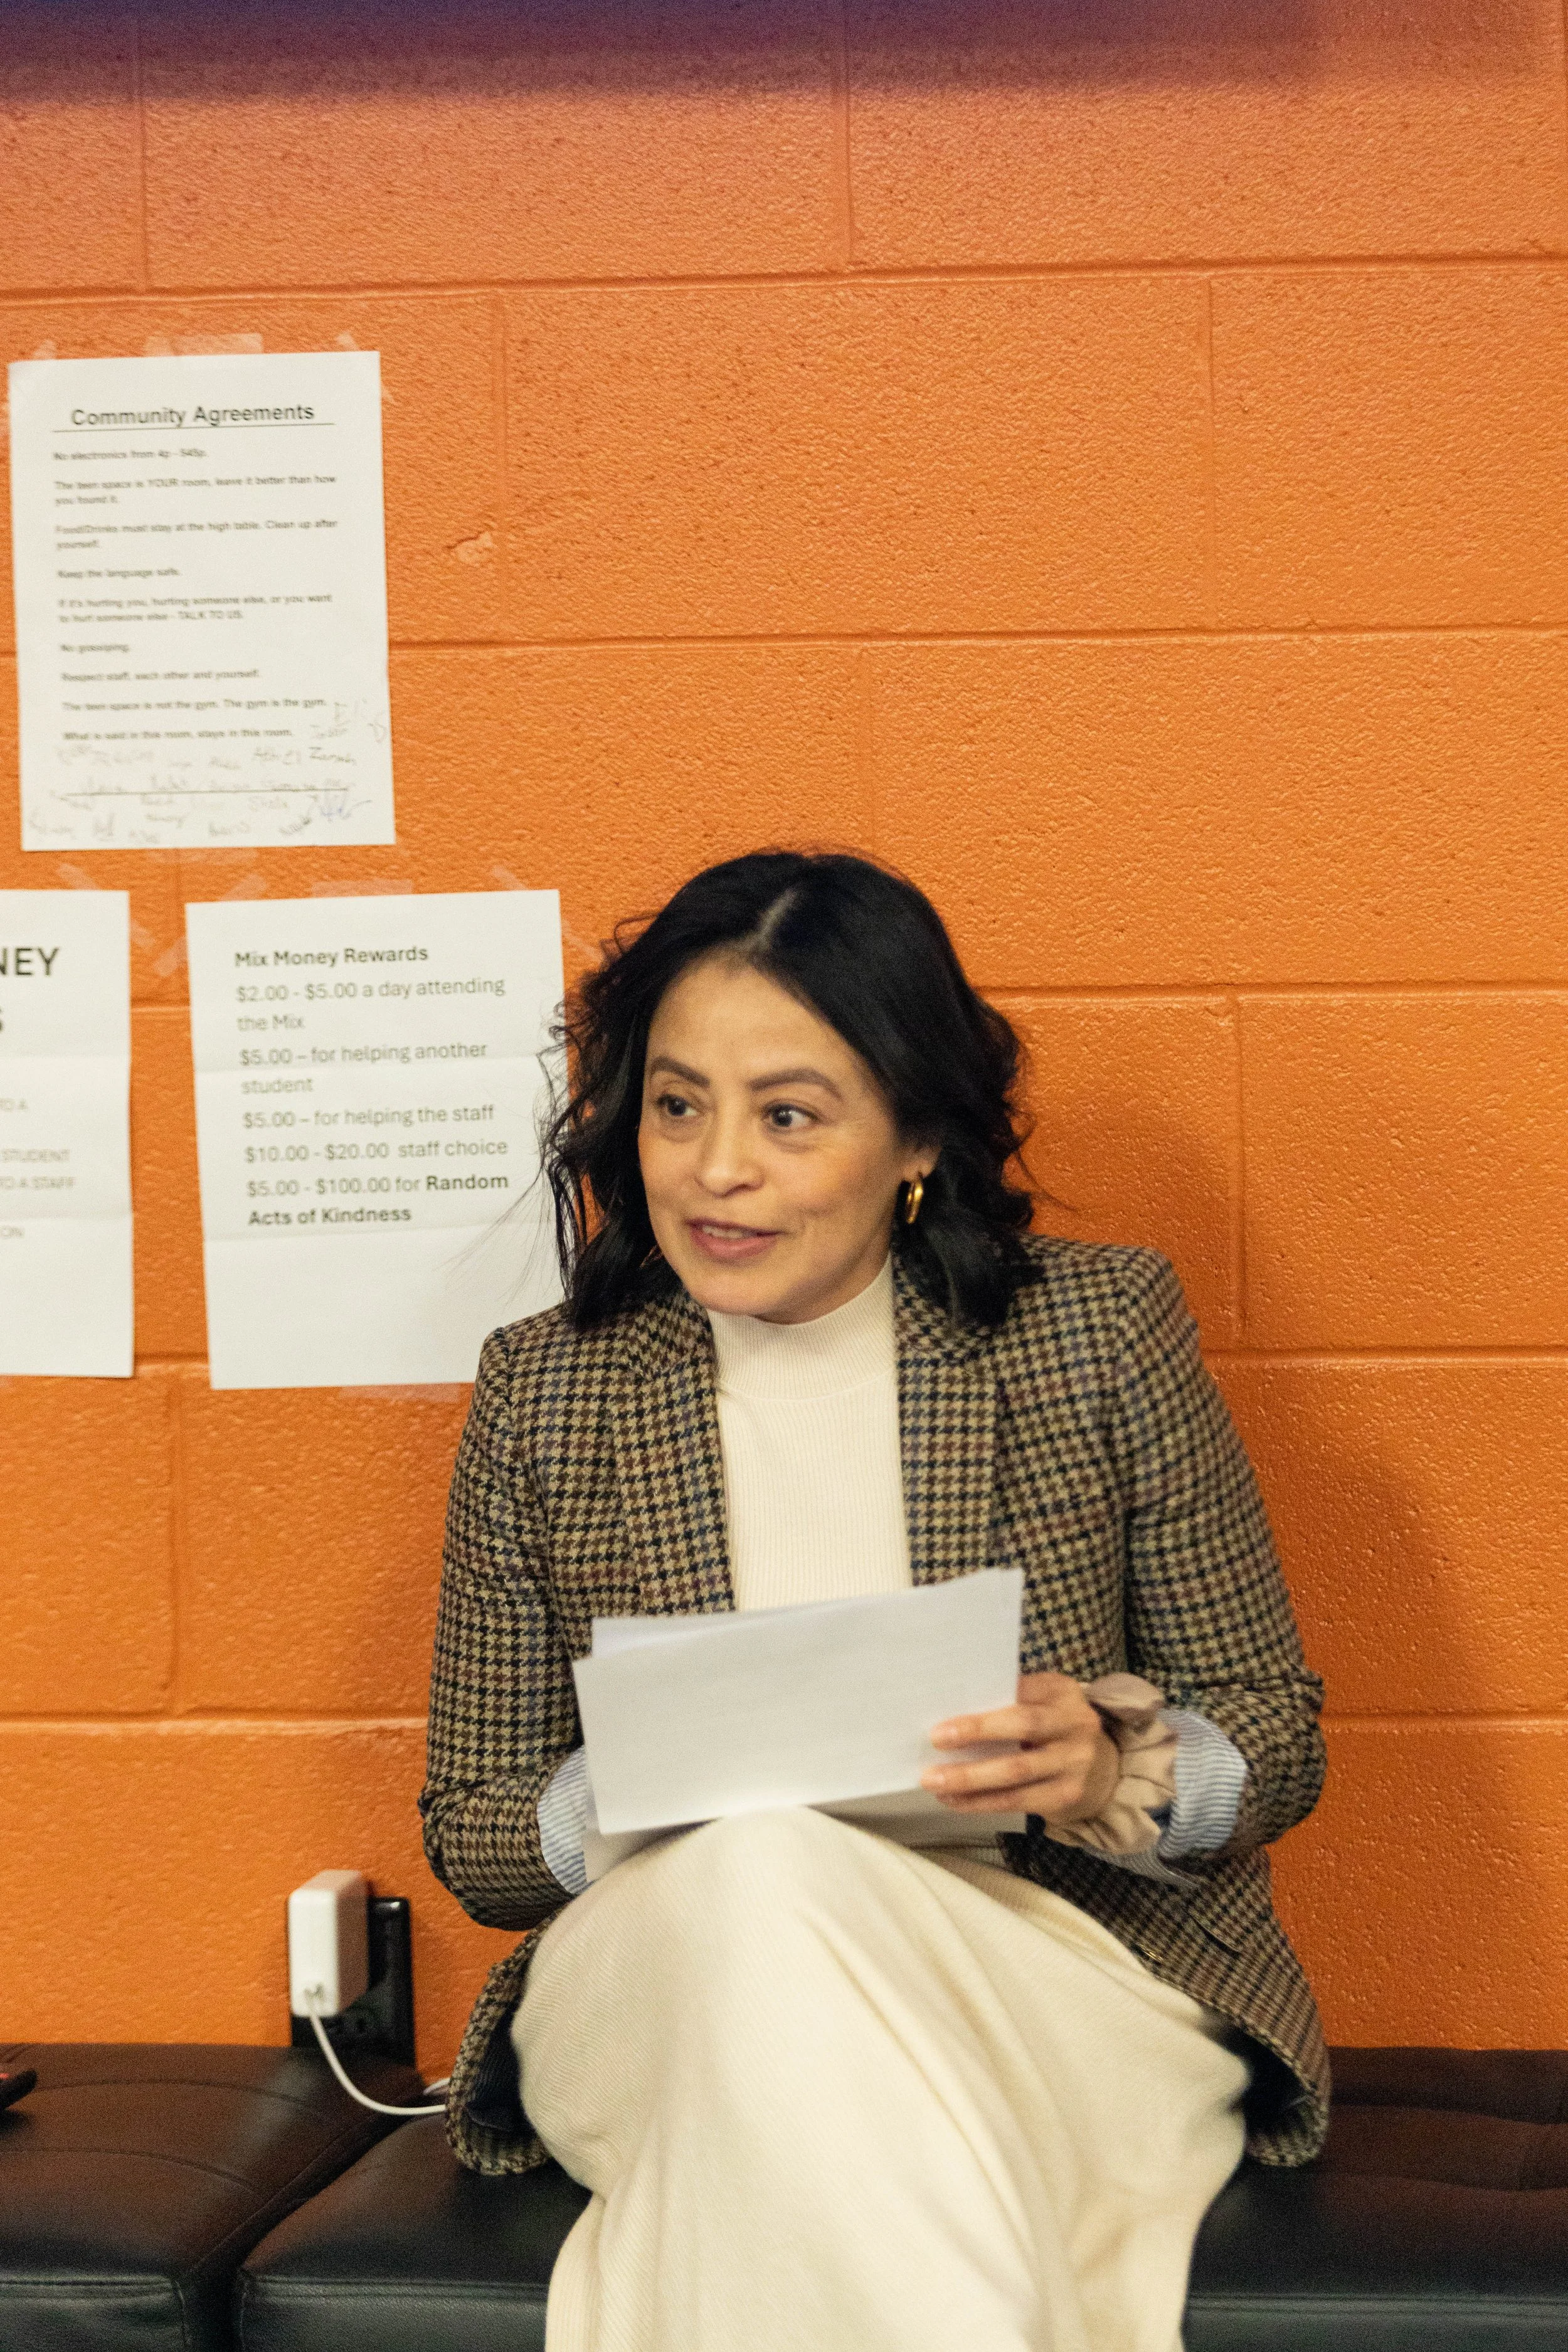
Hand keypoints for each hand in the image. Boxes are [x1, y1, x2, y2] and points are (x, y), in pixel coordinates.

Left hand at [921, 1671, 1121, 1825]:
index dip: (987, 1700)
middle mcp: (1075, 1724)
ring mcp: (1074, 1762)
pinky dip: (981, 1802)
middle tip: (936, 1739)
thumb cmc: (1055, 1730)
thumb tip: (952, 1708)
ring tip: (935, 1780)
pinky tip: (955, 1800)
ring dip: (969, 1778)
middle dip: (976, 1732)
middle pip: (1023, 1725)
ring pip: (1015, 1771)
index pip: (1022, 1690)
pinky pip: (1017, 1801)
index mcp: (1063, 1692)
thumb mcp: (1045, 1703)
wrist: (1104, 1771)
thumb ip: (1011, 1700)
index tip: (946, 1712)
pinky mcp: (1066, 1795)